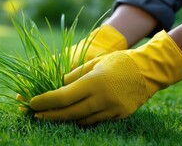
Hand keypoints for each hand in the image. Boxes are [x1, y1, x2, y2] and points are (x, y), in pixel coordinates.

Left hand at [29, 30, 181, 124]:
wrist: (149, 70)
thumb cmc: (119, 61)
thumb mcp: (94, 62)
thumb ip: (75, 75)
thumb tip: (58, 84)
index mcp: (93, 82)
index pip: (62, 96)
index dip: (45, 101)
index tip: (32, 103)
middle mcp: (101, 98)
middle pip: (69, 112)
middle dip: (50, 115)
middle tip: (37, 115)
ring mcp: (111, 109)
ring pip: (82, 119)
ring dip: (66, 118)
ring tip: (53, 115)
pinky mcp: (119, 115)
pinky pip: (96, 120)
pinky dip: (83, 119)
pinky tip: (75, 115)